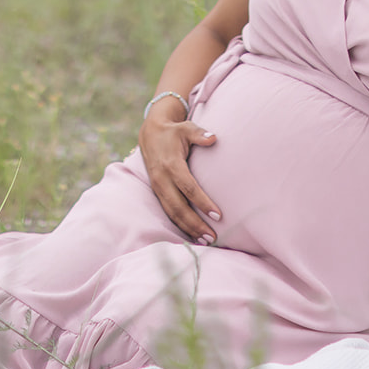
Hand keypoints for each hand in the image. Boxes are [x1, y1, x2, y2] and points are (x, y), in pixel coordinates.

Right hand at [137, 110, 221, 243]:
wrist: (150, 134)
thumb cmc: (173, 132)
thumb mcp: (186, 128)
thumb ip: (199, 134)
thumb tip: (213, 138)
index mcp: (171, 165)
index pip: (188, 187)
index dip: (202, 202)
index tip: (218, 215)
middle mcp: (162, 179)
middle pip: (179, 207)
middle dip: (195, 224)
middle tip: (212, 237)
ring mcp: (158, 188)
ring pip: (172, 213)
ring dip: (188, 228)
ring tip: (204, 240)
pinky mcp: (158, 192)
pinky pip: (168, 212)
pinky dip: (179, 224)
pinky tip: (192, 234)